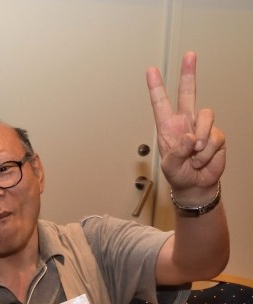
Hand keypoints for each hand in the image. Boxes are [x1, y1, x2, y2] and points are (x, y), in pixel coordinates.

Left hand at [147, 51, 224, 202]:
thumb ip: (176, 152)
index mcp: (168, 127)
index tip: (150, 70)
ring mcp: (201, 127)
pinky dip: (208, 151)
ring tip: (194, 156)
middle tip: (189, 55)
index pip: (160, 104)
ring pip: (206, 116)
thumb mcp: (170, 166)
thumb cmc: (179, 175)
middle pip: (188, 93)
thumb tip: (190, 138)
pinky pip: (215, 136)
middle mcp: (185, 122)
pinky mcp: (216, 135)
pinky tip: (202, 159)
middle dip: (189, 73)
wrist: (197, 185)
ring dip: (200, 139)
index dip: (156, 87)